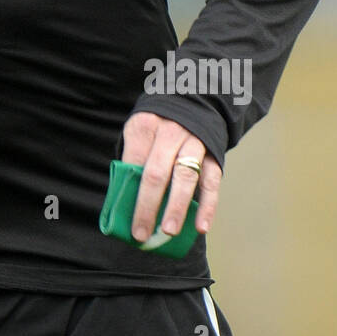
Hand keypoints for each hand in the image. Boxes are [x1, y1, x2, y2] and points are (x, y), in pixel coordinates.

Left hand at [121, 111, 220, 241]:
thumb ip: (133, 160)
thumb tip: (123, 200)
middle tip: (141, 233)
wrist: (193, 102)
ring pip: (185, 178)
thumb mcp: (139, 132)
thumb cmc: (158, 126)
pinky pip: (211, 183)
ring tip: (168, 231)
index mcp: (146, 126)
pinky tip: (201, 227)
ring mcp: (194, 144)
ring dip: (177, 208)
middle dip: (148, 206)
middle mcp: (170, 133)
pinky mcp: (213, 156)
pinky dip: (207, 207)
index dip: (127, 190)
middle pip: (156, 173)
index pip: (133, 161)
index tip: (122, 218)